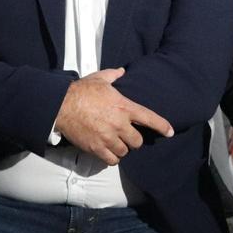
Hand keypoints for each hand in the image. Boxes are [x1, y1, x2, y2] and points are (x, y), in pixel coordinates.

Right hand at [53, 67, 174, 164]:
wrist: (62, 105)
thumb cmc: (81, 91)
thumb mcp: (100, 78)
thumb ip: (114, 75)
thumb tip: (121, 71)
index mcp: (124, 107)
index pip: (149, 118)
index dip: (162, 126)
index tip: (170, 132)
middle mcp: (119, 124)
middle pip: (137, 141)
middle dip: (133, 140)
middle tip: (127, 136)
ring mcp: (108, 137)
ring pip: (124, 152)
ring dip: (122, 149)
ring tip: (116, 144)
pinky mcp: (96, 148)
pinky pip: (111, 160)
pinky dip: (112, 158)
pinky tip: (109, 152)